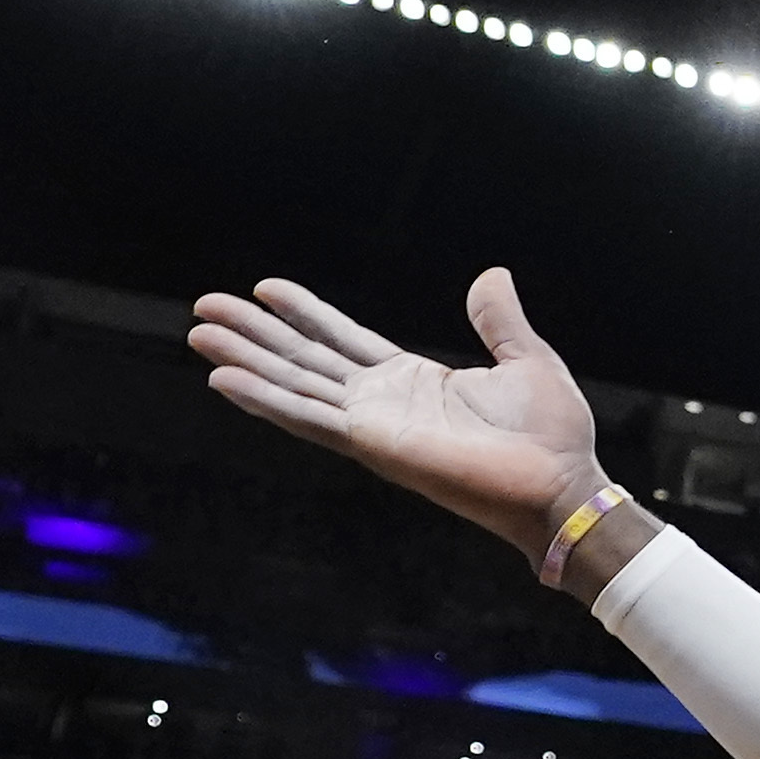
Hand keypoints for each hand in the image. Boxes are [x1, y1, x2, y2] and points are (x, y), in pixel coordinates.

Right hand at [191, 270, 602, 567]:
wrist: (561, 483)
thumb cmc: (550, 435)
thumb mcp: (525, 359)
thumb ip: (498, 321)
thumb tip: (491, 275)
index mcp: (411, 380)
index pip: (343, 339)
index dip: (304, 313)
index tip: (265, 288)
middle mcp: (381, 402)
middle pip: (303, 358)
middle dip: (255, 332)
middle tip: (205, 306)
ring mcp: (371, 424)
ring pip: (293, 383)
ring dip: (244, 359)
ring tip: (198, 333)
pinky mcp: (371, 444)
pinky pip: (307, 416)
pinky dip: (264, 399)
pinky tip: (223, 379)